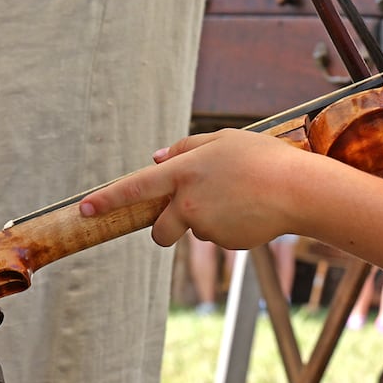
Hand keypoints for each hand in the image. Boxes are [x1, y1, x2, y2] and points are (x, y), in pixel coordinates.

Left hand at [82, 129, 322, 250]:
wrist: (298, 190)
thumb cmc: (264, 158)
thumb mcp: (225, 139)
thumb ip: (188, 147)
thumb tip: (158, 160)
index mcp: (184, 172)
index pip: (135, 188)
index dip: (108, 199)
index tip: (84, 209)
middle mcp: (189, 202)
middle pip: (160, 229)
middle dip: (163, 230)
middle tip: (183, 217)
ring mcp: (206, 226)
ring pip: (197, 228)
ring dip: (210, 219)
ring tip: (242, 198)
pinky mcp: (225, 242)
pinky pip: (220, 235)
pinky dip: (231, 226)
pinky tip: (252, 211)